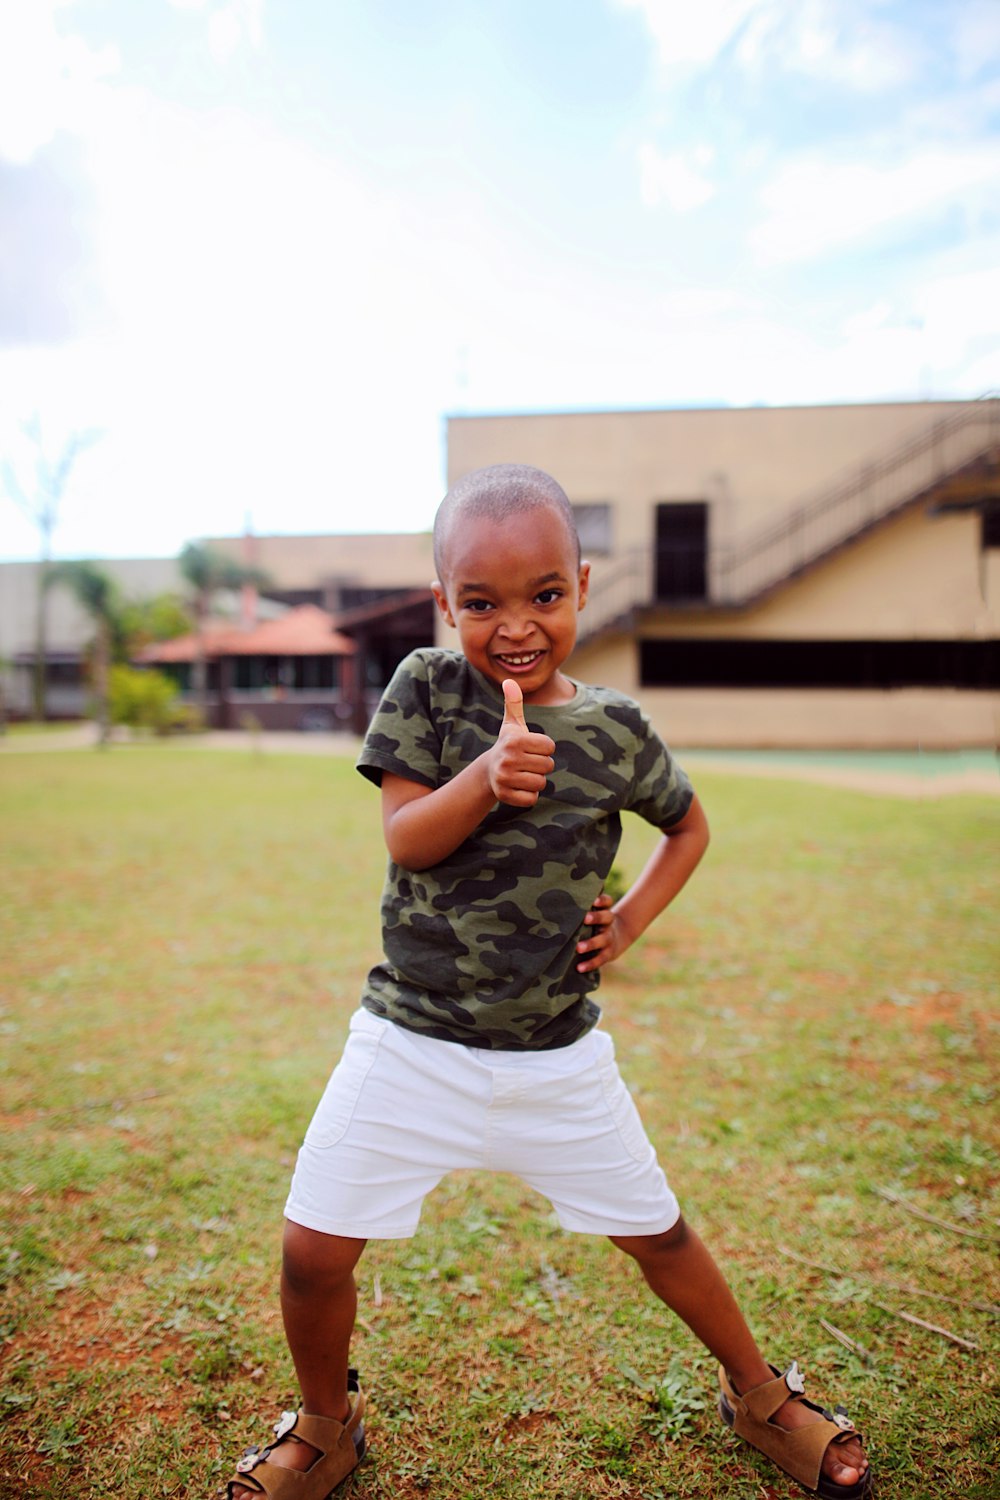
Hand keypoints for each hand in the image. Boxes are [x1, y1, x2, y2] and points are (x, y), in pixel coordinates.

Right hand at [487, 680, 555, 806]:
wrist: (488, 772)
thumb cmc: (508, 745)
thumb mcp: (511, 725)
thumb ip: (514, 703)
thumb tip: (509, 681)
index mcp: (514, 740)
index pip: (550, 747)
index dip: (544, 748)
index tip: (530, 748)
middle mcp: (508, 759)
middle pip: (548, 766)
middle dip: (541, 765)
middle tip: (526, 763)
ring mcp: (505, 778)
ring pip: (541, 783)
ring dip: (535, 780)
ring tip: (522, 774)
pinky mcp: (505, 796)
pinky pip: (532, 799)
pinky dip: (529, 795)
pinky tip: (518, 787)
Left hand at [575, 890, 631, 972]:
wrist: (619, 937)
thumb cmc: (596, 922)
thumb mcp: (594, 912)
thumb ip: (581, 907)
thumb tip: (560, 893)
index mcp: (604, 910)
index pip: (607, 901)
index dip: (602, 900)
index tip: (594, 900)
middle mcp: (608, 923)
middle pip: (606, 917)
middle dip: (597, 917)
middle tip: (585, 918)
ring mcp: (609, 939)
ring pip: (602, 940)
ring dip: (591, 943)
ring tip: (578, 948)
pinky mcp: (608, 953)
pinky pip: (600, 959)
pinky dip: (590, 964)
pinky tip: (580, 968)